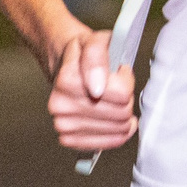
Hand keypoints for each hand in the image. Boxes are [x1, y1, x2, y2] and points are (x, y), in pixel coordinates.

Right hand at [48, 26, 137, 151]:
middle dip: (126, 101)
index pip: (121, 94)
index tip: (118, 73)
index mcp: (67, 81)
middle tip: (115, 90)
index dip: (126, 82)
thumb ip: (97, 59)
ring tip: (111, 102)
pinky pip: (103, 144)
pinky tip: (112, 123)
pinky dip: (113, 135)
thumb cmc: (86, 52)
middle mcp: (60, 105)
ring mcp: (62, 123)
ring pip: (116, 130)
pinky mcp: (68, 137)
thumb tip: (96, 88)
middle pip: (121, 114)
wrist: (66, 61)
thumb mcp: (97, 41)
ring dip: (121, 117)